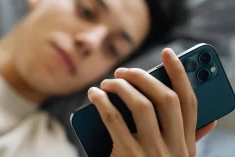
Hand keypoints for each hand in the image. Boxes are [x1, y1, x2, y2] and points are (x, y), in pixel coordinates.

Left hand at [88, 48, 216, 156]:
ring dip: (121, 87)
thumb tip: (209, 119)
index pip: (190, 102)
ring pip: (140, 105)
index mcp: (187, 146)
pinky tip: (94, 94)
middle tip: (123, 71)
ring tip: (108, 82)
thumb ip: (190, 140)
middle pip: (165, 99)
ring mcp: (151, 153)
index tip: (169, 53)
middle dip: (143, 77)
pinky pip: (113, 119)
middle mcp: (174, 148)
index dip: (181, 74)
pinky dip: (102, 102)